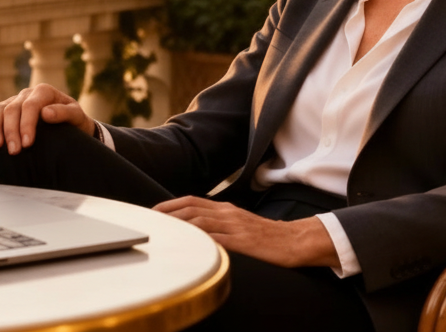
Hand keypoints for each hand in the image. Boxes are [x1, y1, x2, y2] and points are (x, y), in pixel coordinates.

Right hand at [0, 84, 94, 154]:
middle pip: (12, 109)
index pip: (31, 106)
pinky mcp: (5, 109)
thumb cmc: (74, 122)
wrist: (70, 124)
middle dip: (11, 131)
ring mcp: (14, 101)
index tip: (27, 143)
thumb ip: (64, 113)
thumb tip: (46, 113)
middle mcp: (27, 94)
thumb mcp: (76, 116)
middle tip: (14, 151)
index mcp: (44, 92)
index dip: (27, 124)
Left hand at [153, 196, 340, 268]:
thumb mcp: (241, 223)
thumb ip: (221, 223)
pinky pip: (218, 239)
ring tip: (162, 230)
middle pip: (192, 208)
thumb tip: (198, 227)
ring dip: (179, 225)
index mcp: (227, 209)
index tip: (154, 211)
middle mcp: (229, 214)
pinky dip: (201, 240)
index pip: (193, 201)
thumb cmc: (267, 236)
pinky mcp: (244, 242)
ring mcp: (236, 227)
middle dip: (168, 213)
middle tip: (151, 220)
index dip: (171, 204)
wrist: (295, 240)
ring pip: (201, 221)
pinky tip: (188, 244)